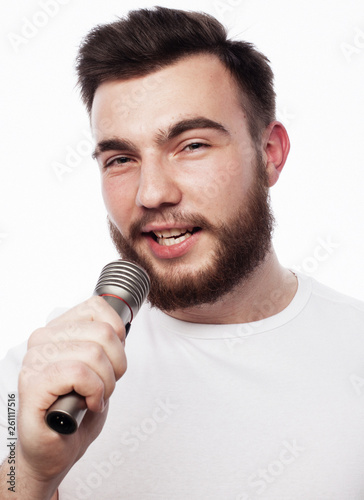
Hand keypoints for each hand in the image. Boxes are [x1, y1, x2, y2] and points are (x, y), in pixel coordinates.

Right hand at [16, 295, 126, 491]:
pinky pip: (80, 373)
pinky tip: (87, 404)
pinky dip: (94, 392)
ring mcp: (35, 361)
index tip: (112, 359)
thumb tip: (121, 324)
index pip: (97, 307)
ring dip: (106, 383)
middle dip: (116, 364)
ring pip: (94, 353)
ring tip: (94, 397)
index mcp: (57, 330)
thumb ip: (104, 342)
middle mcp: (42, 340)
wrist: (56, 450)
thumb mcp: (99, 366)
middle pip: (103, 332)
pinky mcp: (34, 385)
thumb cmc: (76, 409)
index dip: (117, 334)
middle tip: (104, 385)